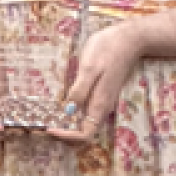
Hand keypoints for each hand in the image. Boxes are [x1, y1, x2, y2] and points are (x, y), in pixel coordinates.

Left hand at [54, 18, 144, 143]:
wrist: (130, 38)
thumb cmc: (108, 49)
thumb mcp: (90, 68)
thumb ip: (80, 90)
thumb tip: (68, 111)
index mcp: (99, 104)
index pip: (85, 134)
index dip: (67, 136)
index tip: (49, 129)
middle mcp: (102, 107)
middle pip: (84, 131)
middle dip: (65, 133)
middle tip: (45, 124)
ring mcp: (103, 100)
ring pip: (85, 122)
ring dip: (68, 124)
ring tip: (49, 116)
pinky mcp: (101, 92)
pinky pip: (86, 110)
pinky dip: (72, 112)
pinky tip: (60, 103)